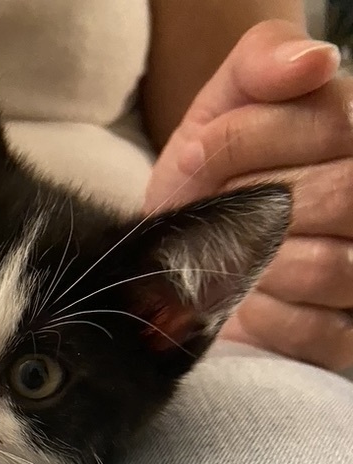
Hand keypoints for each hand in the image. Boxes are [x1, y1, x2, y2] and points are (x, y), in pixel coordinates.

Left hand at [145, 20, 352, 370]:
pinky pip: (316, 331)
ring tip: (228, 255)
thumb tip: (312, 61)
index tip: (194, 160)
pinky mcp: (349, 335)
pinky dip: (262, 317)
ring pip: (328, 267)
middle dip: (245, 207)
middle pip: (341, 196)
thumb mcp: (227, 104)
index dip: (242, 142)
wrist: (197, 242)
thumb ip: (262, 62)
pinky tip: (245, 300)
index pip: (330, 125)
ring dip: (252, 264)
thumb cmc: (219, 171)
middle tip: (208, 213)